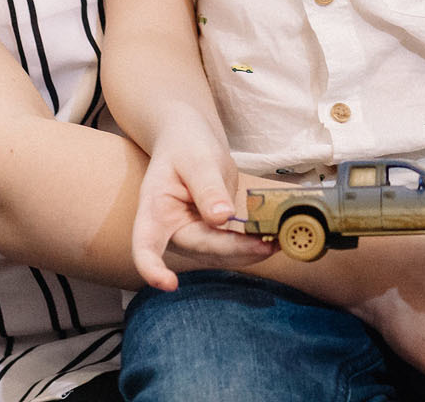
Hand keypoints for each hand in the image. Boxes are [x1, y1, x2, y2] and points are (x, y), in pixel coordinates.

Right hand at [130, 122, 262, 289]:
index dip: (152, 268)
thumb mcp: (197, 159)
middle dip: (234, 251)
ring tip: (278, 239)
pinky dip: (251, 245)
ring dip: (248, 253)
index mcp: (154, 210)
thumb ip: (208, 188)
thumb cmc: (185, 145)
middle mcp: (170, 231)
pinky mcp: (211, 236)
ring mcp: (192, 236)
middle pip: (200, 250)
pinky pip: (230, 248)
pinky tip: (273, 238)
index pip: (145, 246)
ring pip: (219, 255)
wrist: (189, 140)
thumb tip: (223, 218)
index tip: (169, 284)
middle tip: (267, 244)